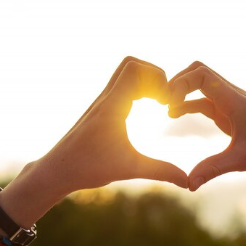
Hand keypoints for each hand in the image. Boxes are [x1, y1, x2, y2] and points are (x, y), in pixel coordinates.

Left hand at [35, 57, 188, 193]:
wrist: (57, 171)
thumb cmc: (89, 168)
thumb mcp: (130, 169)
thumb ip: (161, 171)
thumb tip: (188, 182)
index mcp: (112, 106)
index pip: (135, 69)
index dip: (157, 77)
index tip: (166, 102)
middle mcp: (105, 98)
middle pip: (130, 64)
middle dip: (153, 75)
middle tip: (164, 99)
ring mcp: (100, 102)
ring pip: (124, 74)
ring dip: (144, 82)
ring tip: (157, 104)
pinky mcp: (99, 109)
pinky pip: (119, 87)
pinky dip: (135, 90)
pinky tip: (143, 112)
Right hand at [168, 62, 245, 190]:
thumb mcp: (241, 161)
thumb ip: (213, 169)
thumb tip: (189, 185)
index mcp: (234, 100)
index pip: (202, 74)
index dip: (180, 83)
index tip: (168, 102)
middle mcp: (232, 96)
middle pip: (198, 71)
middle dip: (177, 82)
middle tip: (161, 101)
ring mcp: (230, 103)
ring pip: (200, 85)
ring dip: (181, 92)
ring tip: (164, 109)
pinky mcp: (229, 113)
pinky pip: (204, 100)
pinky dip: (188, 103)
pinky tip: (174, 114)